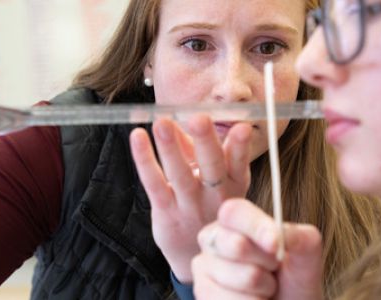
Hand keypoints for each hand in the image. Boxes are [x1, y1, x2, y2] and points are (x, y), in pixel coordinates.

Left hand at [129, 115, 252, 281]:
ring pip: (180, 174)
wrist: (196, 256)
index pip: (239, 162)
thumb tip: (179, 120)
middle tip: (199, 118)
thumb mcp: (214, 181)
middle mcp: (216, 195)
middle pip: (212, 166)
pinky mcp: (166, 213)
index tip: (243, 127)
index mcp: (234, 183)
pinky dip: (144, 160)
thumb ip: (195, 150)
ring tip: (161, 123)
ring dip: (170, 147)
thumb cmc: (207, 208)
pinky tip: (137, 137)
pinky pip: (154, 184)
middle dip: (206, 141)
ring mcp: (190, 206)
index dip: (241, 146)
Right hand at [193, 200, 323, 299]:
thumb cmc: (293, 283)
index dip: (256, 228)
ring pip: (242, 278)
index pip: (234, 212)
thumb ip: (303, 239)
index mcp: (236, 222)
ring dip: (263, 290)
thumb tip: (284, 233)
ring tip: (264, 290)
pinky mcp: (202, 292)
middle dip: (266, 264)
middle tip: (272, 271)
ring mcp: (204, 267)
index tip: (276, 245)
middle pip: (236, 245)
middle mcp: (214, 240)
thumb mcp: (305, 259)